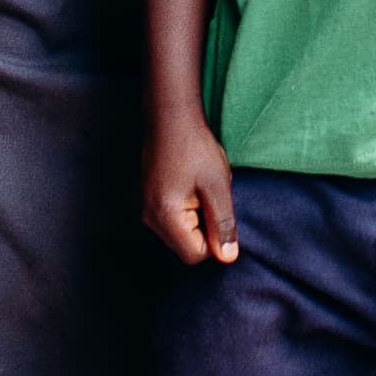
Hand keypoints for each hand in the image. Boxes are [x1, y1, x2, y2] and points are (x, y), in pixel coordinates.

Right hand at [144, 113, 238, 264]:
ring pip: (181, 234)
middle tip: (209, 194)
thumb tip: (228, 257)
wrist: (171, 117)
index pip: (195, 255)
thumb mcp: (218, 186)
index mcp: (165, 217)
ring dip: (198, 218)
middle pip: (186, 247)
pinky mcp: (149, 201)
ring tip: (200, 187)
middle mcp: (150, 219)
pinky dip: (188, 210)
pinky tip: (192, 185)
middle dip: (205, 228)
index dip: (215, 238)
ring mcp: (147, 210)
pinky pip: (174, 221)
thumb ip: (223, 224)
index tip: (218, 207)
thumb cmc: (195, 148)